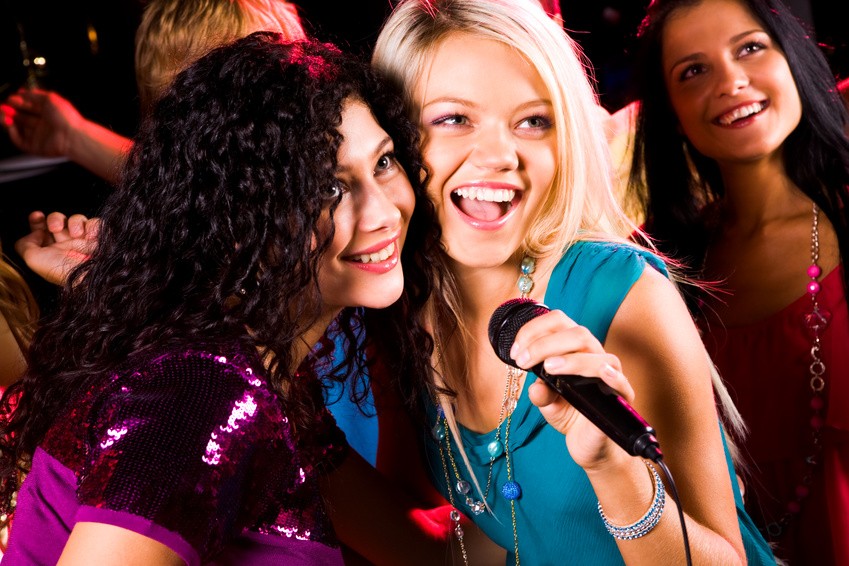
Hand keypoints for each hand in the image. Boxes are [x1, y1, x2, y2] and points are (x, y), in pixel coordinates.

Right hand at [0, 88, 82, 157]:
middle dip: (10, 111)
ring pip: (18, 128)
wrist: (72, 136)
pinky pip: (19, 141)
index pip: (28, 106)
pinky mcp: (35, 147)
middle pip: (21, 117)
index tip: (10, 98)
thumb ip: (34, 95)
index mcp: (48, 113)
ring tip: (4, 114)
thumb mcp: (49, 98)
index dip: (18, 102)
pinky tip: (11, 126)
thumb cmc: (65, 117)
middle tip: (3, 107)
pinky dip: (13, 133)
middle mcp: (42, 124)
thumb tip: (22, 92)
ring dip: (8, 121)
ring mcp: (38, 136)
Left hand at [15, 211, 98, 284]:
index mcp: (51, 251)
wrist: (90, 277)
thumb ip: (25, 244)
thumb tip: (34, 233)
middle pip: (58, 221)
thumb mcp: (33, 259)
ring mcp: (84, 241)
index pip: (41, 230)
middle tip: (55, 227)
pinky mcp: (100, 239)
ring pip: (77, 219)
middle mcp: (67, 245)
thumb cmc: (62, 270)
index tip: (36, 216)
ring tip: (76, 234)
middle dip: (55, 218)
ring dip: (74, 222)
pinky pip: (96, 223)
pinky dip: (93, 226)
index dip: (37, 220)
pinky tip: (90, 235)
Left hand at [508, 309, 634, 470]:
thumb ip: (540, 392)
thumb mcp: (547, 403)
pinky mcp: (620, 396)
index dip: (534, 330)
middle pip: (576, 333)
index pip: (557, 322)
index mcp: (573, 349)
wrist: (589, 445)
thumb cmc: (570, 414)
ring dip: (570, 358)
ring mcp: (609, 374)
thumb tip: (535, 387)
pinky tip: (599, 373)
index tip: (514, 351)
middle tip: (522, 360)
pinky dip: (611, 374)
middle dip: (544, 343)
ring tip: (548, 368)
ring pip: (596, 353)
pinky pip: (621, 380)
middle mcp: (592, 356)